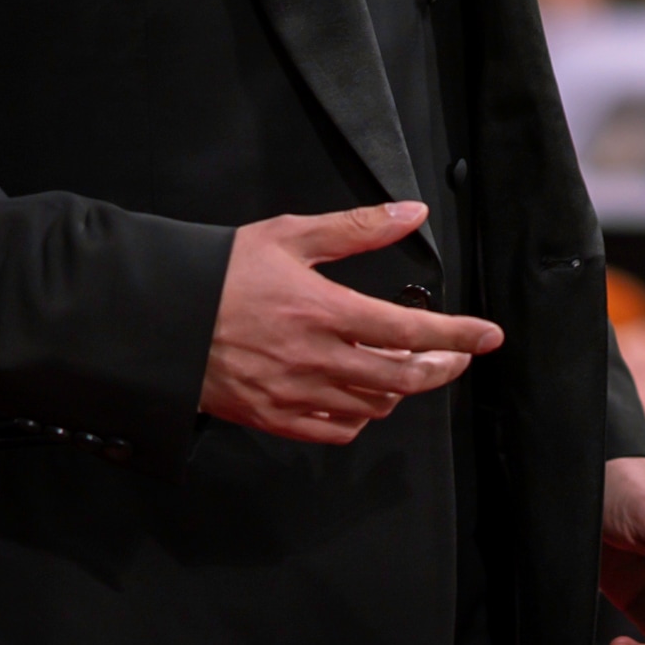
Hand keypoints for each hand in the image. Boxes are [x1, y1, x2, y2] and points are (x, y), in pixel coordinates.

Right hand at [199, 203, 498, 445]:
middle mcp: (315, 359)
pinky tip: (360, 397)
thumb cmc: (221, 272)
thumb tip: (412, 213)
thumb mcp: (289, 234)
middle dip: (440, 369)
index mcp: (323, 310)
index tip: (489, 336)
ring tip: (404, 368)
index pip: (410, 330)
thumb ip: (356, 228)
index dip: (458, 335)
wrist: (155, 318)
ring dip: (398, 390)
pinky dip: (358, 418)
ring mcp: (292, 394)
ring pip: (370, 407)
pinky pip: (332, 431)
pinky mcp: (270, 417)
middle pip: (400, 378)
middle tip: (455, 356)